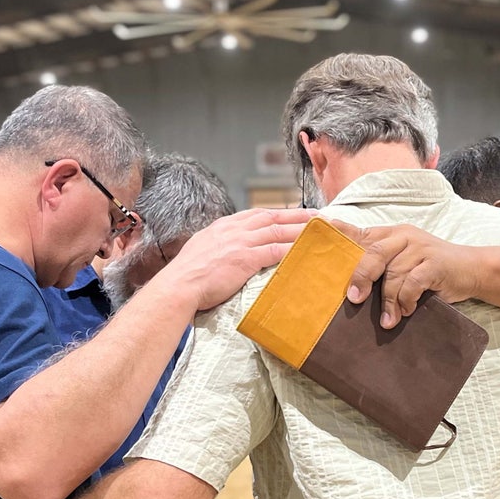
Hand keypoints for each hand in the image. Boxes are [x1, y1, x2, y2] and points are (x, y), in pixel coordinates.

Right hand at [164, 208, 315, 309]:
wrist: (179, 285)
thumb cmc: (187, 276)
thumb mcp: (202, 250)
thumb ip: (218, 246)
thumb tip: (227, 251)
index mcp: (223, 226)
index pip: (256, 214)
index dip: (278, 213)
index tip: (292, 213)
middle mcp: (234, 229)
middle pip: (272, 217)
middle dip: (297, 215)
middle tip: (317, 216)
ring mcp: (240, 242)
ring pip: (278, 231)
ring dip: (301, 230)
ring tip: (320, 231)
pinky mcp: (246, 258)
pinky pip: (276, 250)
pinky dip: (293, 248)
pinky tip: (307, 250)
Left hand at [340, 224, 480, 328]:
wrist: (471, 270)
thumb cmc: (430, 270)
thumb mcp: (403, 263)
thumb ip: (378, 265)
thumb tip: (348, 283)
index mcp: (391, 234)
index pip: (361, 233)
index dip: (339, 232)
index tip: (317, 230)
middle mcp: (404, 236)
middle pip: (373, 253)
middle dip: (361, 277)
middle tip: (353, 299)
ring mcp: (420, 247)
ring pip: (393, 274)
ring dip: (389, 301)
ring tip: (388, 320)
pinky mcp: (435, 263)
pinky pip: (413, 282)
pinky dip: (407, 300)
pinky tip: (407, 311)